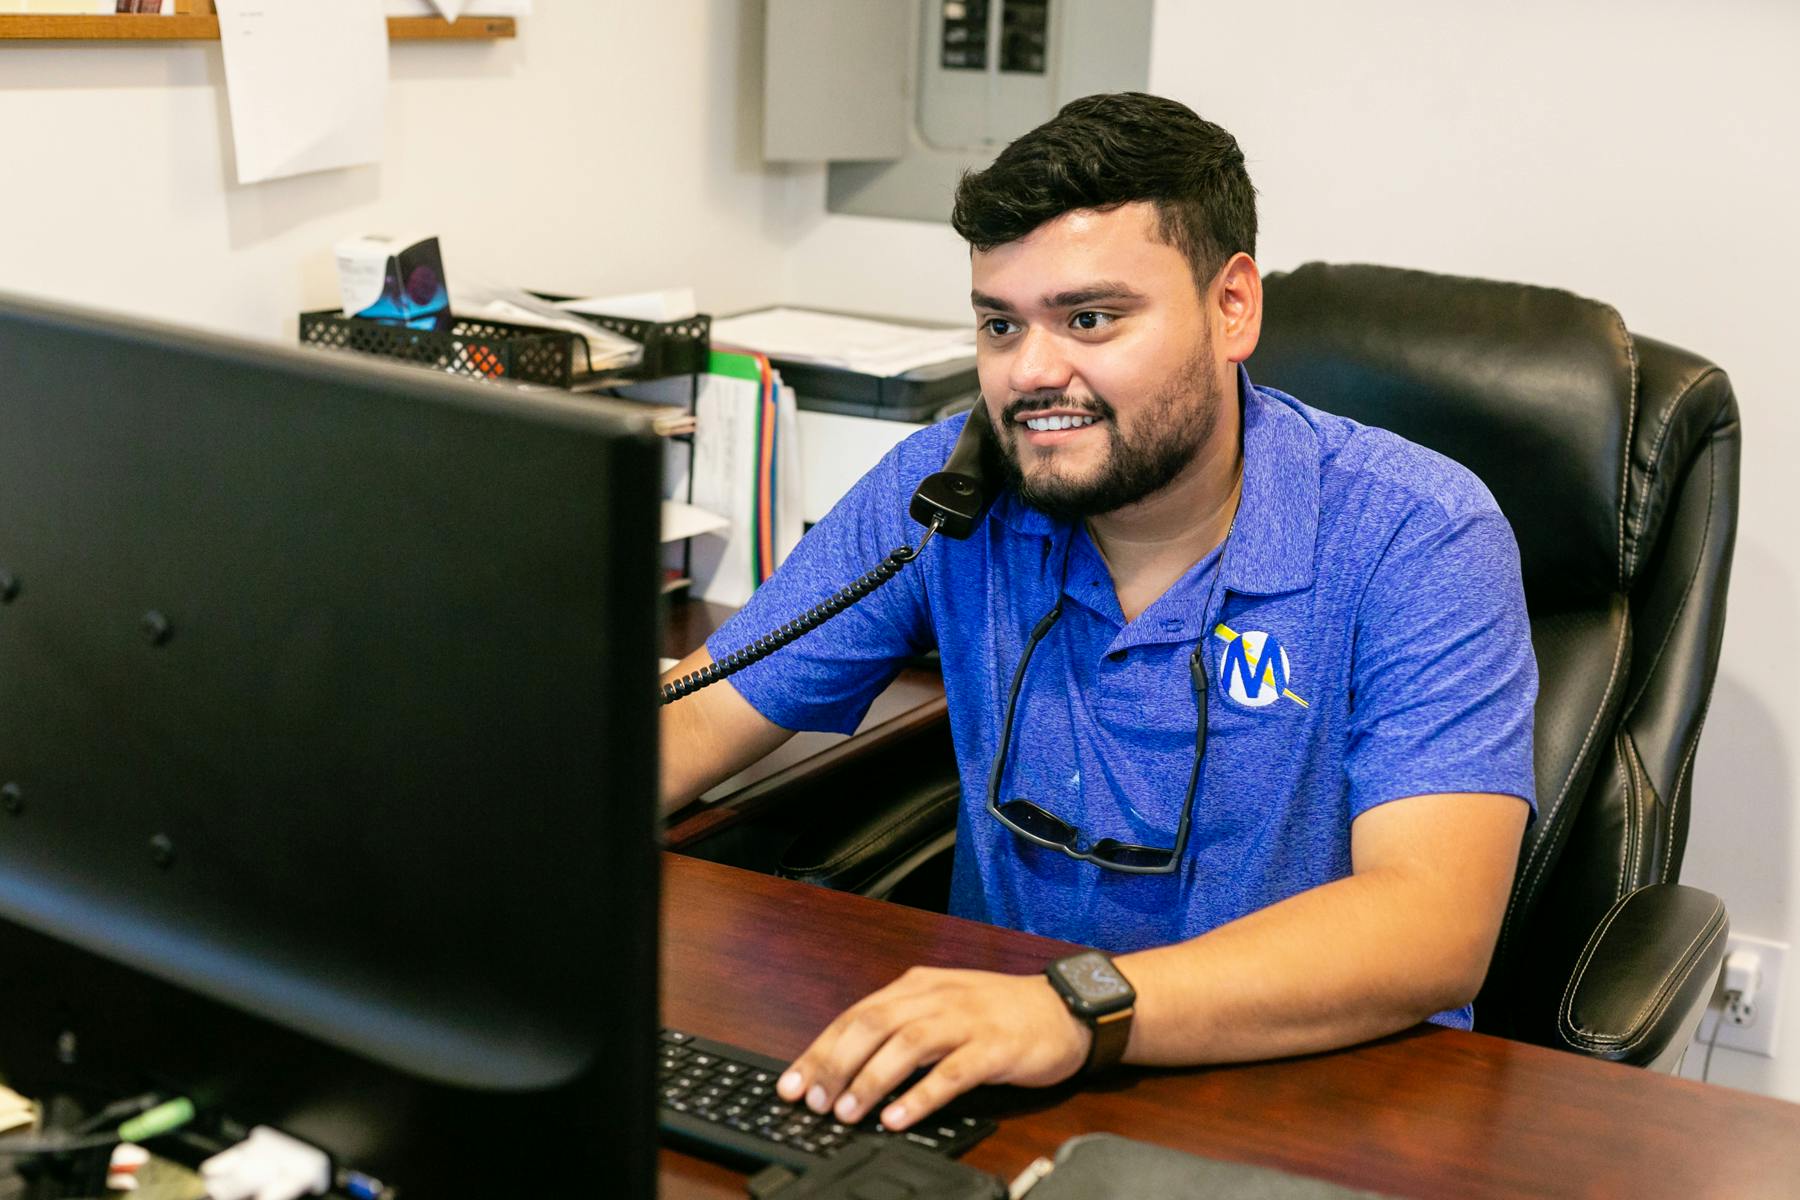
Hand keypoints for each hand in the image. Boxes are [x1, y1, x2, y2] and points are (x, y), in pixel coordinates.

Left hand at [774, 965, 1090, 1131]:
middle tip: (814, 1101)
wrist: (1066, 1009)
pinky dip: (919, 1095)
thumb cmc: (1001, 1013)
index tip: (792, 1083)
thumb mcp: (944, 1006)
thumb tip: (849, 1065)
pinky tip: (898, 1116)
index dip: (820, 1049)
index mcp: (917, 985)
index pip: (856, 1014)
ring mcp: (966, 1019)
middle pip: (873, 1024)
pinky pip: (950, 1072)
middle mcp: (936, 996)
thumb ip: (903, 1026)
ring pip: (906, 1044)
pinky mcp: (994, 1047)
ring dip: (871, 1079)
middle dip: (835, 1064)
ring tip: (848, 1112)